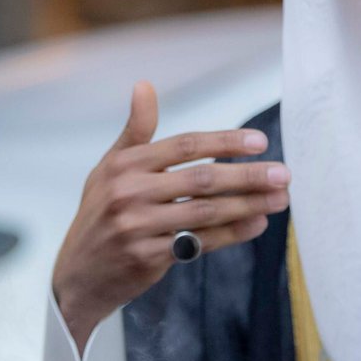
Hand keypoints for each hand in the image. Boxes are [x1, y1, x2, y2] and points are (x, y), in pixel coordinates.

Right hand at [52, 81, 289, 349]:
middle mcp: (129, 193)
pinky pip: (200, 242)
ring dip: (249, 205)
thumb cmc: (100, 213)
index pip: (185, 146)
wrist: (77, 274)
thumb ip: (136, 130)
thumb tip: (143, 85)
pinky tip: (256, 223)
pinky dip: (232, 233)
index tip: (260, 142)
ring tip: (279, 199)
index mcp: (125, 165)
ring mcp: (138, 227)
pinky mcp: (148, 258)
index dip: (225, 142)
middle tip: (283, 174)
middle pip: (202, 179)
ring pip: (206, 212)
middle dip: (248, 176)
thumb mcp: (109, 167)